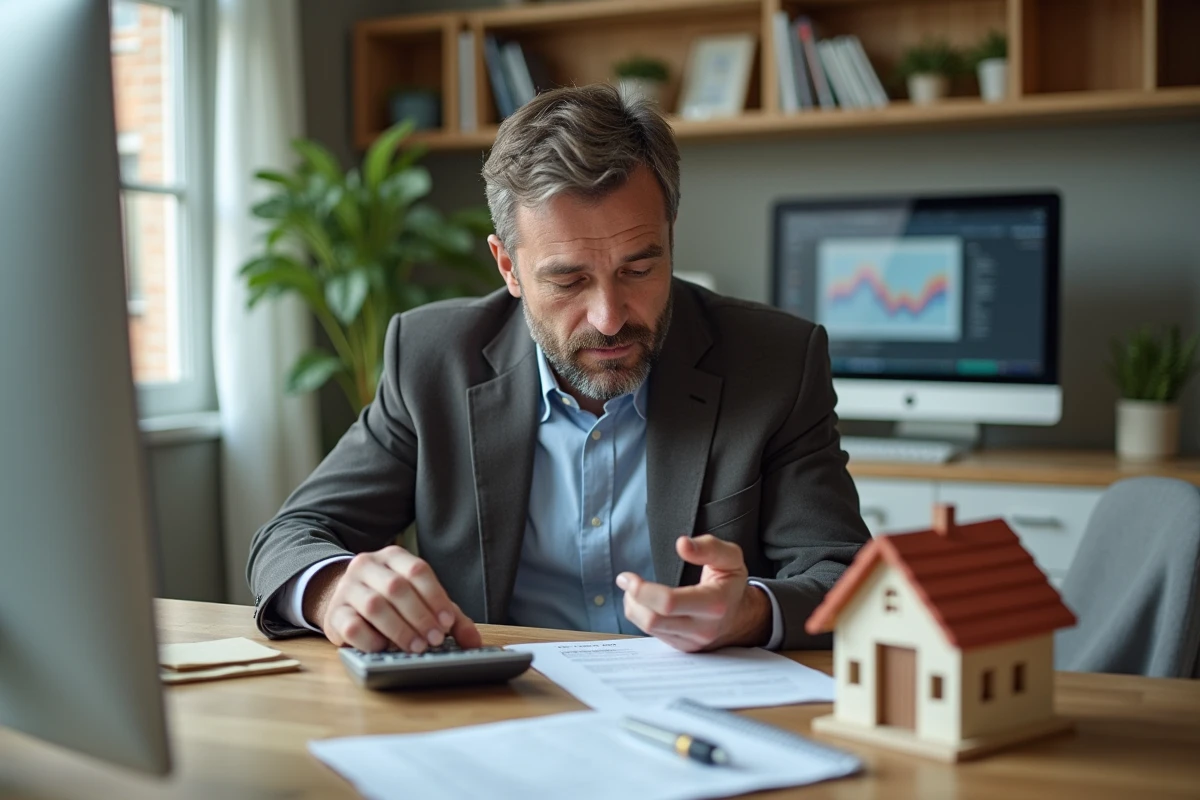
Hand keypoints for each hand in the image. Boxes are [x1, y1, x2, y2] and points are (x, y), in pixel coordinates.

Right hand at [303, 545, 482, 652]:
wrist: (342, 600)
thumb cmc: (391, 602)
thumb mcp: (421, 601)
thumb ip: (450, 618)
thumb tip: (474, 642)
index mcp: (392, 557)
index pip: (417, 570)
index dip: (435, 597)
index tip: (447, 622)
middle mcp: (367, 566)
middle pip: (397, 588)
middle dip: (420, 616)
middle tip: (435, 640)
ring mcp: (347, 588)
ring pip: (374, 605)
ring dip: (399, 629)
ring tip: (416, 648)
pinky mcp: (334, 613)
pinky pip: (352, 625)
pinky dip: (371, 639)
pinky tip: (385, 648)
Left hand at [616, 535, 771, 651]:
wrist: (742, 617)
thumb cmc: (731, 583)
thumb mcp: (730, 557)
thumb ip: (708, 547)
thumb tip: (682, 544)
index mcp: (714, 603)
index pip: (669, 603)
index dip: (642, 590)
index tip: (628, 576)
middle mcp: (702, 628)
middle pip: (653, 620)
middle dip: (633, 598)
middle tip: (626, 580)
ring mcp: (691, 641)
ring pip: (649, 629)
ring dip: (633, 607)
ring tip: (635, 590)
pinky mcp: (682, 647)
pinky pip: (653, 634)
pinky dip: (641, 616)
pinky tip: (645, 603)